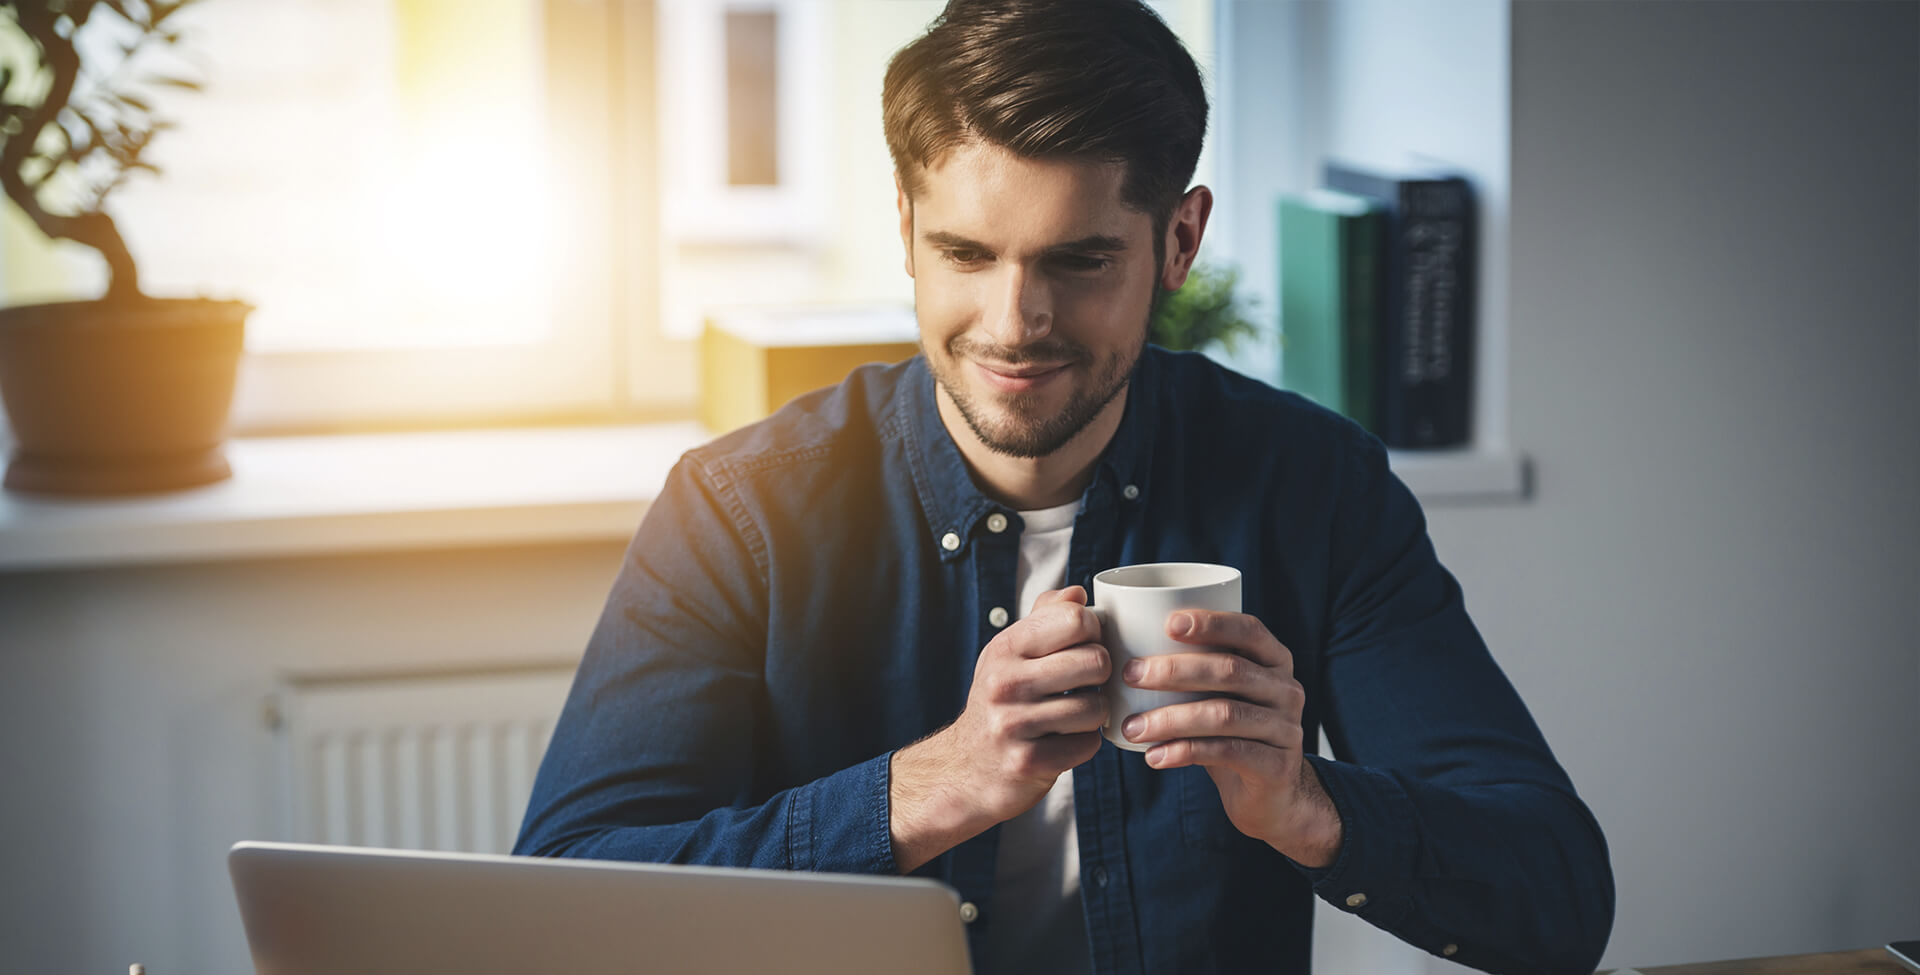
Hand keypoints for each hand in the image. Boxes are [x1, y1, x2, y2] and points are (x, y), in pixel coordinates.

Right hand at [888, 586, 1109, 871]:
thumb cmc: (1001, 702)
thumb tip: (1078, 593)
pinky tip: (1066, 740)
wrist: (966, 768)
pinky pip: (1087, 745)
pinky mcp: (1027, 761)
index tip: (1085, 645)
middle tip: (1087, 683)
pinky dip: (1084, 744)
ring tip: (1076, 713)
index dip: (1093, 631)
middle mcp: (1005, 682)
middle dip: (1101, 674)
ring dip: (1094, 713)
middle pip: (1095, 661)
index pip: (1075, 619)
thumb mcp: (1011, 653)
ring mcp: (1014, 724)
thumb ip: (1045, 617)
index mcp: (1005, 647)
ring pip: (1095, 707)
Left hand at [1119, 610, 1343, 867]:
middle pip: (1230, 671)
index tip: (1168, 623)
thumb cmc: (1232, 732)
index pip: (1249, 630)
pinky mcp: (1277, 766)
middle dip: (1175, 670)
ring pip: (1224, 715)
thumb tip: (1127, 652)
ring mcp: (1286, 729)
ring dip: (1171, 719)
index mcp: (1275, 661)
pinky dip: (1184, 752)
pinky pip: (1226, 753)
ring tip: (1132, 727)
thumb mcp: (1222, 696)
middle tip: (1130, 675)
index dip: (1211, 623)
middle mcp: (1287, 690)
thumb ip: (1196, 672)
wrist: (1270, 794)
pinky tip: (1155, 756)